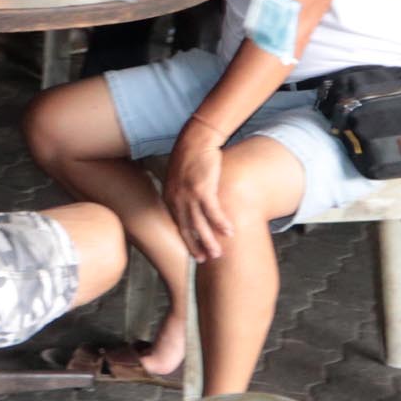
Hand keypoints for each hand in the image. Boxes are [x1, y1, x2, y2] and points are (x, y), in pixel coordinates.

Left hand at [163, 131, 231, 261]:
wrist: (195, 140)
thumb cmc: (191, 158)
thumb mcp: (180, 179)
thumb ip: (182, 195)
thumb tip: (189, 207)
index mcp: (170, 199)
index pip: (178, 226)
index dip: (187, 242)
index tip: (196, 255)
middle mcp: (177, 200)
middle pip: (187, 229)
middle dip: (197, 247)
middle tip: (206, 260)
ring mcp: (189, 195)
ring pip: (200, 224)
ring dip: (210, 240)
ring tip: (218, 253)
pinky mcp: (203, 189)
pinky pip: (213, 211)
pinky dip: (221, 223)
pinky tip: (229, 232)